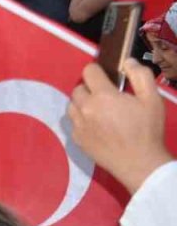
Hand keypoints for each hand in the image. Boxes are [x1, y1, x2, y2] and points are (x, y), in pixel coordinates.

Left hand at [68, 60, 172, 193]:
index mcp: (102, 96)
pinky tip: (96, 126)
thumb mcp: (152, 99)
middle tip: (107, 97)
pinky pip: (73, 122)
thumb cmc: (147, 130)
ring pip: (72, 105)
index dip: (98, 71)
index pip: (89, 71)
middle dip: (91, 88)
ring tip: (100, 111)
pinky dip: (81, 120)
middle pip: (78, 88)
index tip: (107, 78)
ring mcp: (78, 125)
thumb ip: (140, 76)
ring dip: (83, 104)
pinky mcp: (77, 139)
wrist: (139, 163)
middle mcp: (85, 108)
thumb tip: (127, 62)